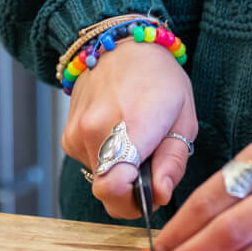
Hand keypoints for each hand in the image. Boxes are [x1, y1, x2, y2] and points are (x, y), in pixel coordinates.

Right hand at [62, 41, 196, 218]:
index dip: (132, 204)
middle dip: (131, 190)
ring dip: (120, 172)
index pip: (114, 189)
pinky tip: (118, 133)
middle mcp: (95, 131)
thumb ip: (173, 163)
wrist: (120, 46)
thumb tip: (159, 195)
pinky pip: (90, 165)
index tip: (149, 195)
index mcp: (131, 126)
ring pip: (99, 179)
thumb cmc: (159, 79)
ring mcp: (76, 135)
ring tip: (135, 141)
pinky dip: (107, 159)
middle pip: (108, 192)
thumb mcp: (184, 118)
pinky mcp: (68, 138)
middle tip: (150, 166)